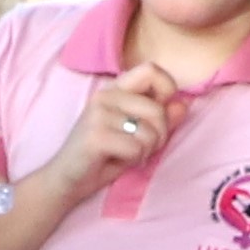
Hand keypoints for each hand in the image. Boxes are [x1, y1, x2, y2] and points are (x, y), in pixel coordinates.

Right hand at [49, 58, 188, 195]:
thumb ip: (160, 119)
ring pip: (149, 132)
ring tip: (128, 154)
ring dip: (146, 150)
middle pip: (157, 109)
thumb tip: (182, 105)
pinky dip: (133, 160)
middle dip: (160, 135)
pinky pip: (136, 148)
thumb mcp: (137, 135)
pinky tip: (117, 161)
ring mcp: (99, 113)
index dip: (166, 89)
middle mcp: (106, 95)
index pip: (151, 70)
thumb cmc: (103, 156)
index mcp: (115, 89)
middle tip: (142, 147)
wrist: (66, 179)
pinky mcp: (96, 135)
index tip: (159, 112)